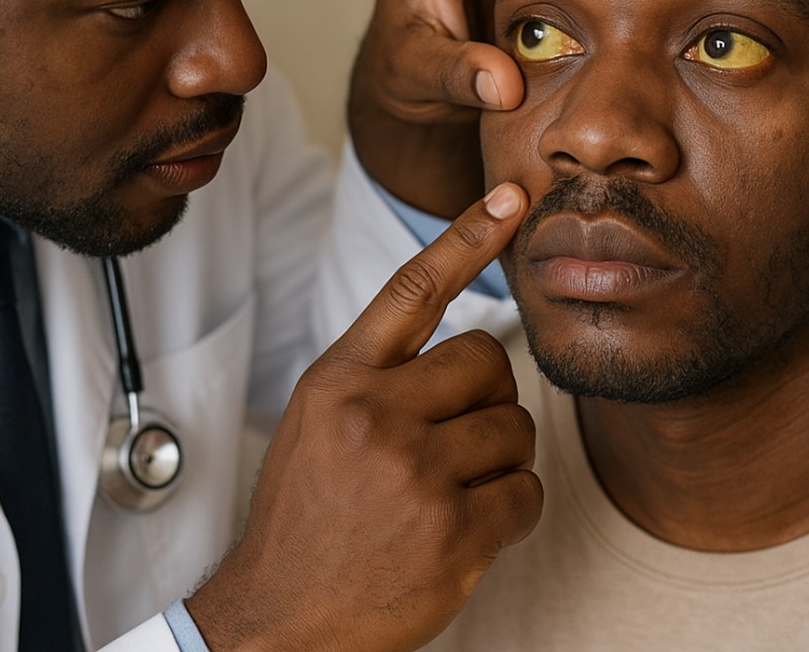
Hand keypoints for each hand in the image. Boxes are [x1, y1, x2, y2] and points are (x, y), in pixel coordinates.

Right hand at [187, 184, 535, 651]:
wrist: (281, 619)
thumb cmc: (306, 519)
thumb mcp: (317, 424)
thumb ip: (380, 377)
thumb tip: (474, 349)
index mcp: (339, 381)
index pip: (413, 289)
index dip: (467, 235)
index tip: (512, 198)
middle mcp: (376, 415)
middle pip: (489, 362)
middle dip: (487, 399)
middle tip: (454, 440)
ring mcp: (417, 473)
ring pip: (516, 427)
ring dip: (498, 459)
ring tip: (447, 491)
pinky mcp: (454, 530)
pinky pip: (527, 491)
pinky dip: (511, 510)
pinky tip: (465, 527)